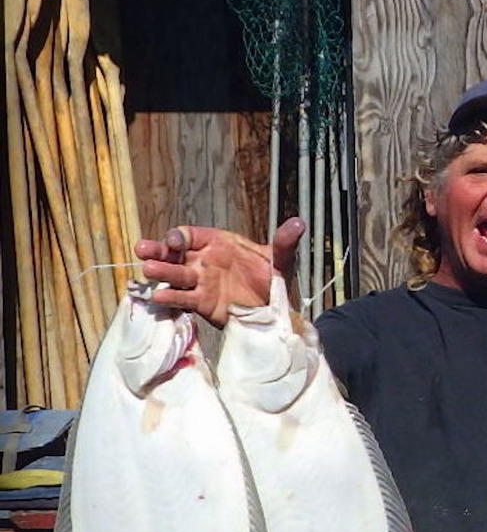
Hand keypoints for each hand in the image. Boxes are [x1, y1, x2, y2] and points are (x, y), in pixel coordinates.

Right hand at [133, 218, 304, 326]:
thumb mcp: (280, 259)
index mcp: (217, 243)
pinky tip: (159, 298)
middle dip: (158, 251)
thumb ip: (284, 242)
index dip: (179, 236)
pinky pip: (183, 299)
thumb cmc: (272, 278)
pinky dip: (172, 299)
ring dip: (162, 273)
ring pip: (175, 275)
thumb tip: (300, 222)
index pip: (190, 235)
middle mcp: (203, 260)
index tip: (176, 241)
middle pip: (174, 253)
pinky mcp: (201, 303)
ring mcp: (200, 282)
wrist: (274, 309)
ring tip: (148, 271)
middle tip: (142, 249)